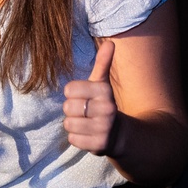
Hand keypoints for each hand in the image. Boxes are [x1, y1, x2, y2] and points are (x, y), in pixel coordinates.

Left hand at [63, 39, 117, 154]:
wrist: (120, 133)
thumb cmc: (104, 104)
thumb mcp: (103, 84)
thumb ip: (103, 63)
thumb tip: (110, 42)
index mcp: (104, 91)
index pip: (69, 89)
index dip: (72, 94)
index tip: (83, 97)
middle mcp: (106, 109)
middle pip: (67, 107)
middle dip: (72, 111)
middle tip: (84, 112)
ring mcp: (103, 128)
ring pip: (69, 124)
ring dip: (74, 125)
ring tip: (86, 123)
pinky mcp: (99, 144)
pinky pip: (73, 138)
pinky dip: (77, 138)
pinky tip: (87, 134)